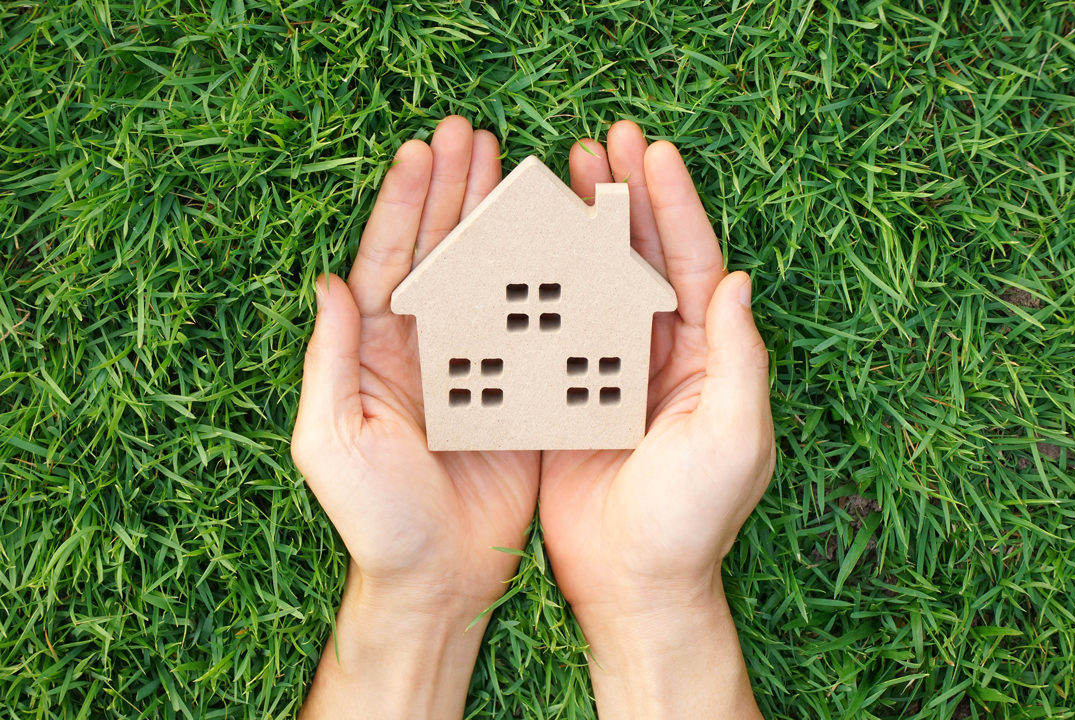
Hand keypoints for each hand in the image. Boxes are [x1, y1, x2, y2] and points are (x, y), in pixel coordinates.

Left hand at [292, 117, 539, 718]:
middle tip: (472, 136)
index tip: (423, 152)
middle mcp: (425, 348)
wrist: (439, 580)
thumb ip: (328, 363)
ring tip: (510, 167)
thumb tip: (327, 283)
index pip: (388, 262)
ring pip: (486, 277)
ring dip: (496, 221)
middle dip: (452, 192)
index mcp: (377, 353)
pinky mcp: (517, 391)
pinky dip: (542, 280)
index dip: (403, 204)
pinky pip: (530, 324)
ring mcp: (474, 365)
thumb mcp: (333, 442)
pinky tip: (556, 241)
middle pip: (439, 253)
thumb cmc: (377, 520)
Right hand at [539, 122, 774, 717]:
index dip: (676, 204)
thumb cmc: (692, 520)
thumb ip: (739, 360)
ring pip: (597, 282)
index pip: (695, 263)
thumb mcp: (733, 439)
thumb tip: (738, 280)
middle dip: (626, 198)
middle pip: (644, 259)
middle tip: (600, 143)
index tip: (652, 151)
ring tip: (562, 175)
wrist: (633, 585)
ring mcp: (611, 371)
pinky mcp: (569, 395)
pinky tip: (519, 250)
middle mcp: (662, 354)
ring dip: (582, 228)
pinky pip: (556, 326)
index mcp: (707, 357)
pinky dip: (541, 285)